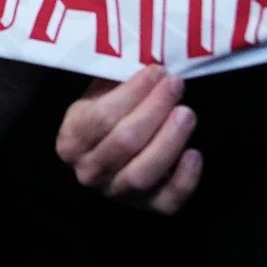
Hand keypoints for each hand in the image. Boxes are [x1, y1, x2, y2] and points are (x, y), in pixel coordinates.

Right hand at [54, 65, 202, 213]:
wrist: (109, 152)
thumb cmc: (108, 113)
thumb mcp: (100, 93)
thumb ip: (116, 81)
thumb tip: (146, 58)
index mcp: (71, 141)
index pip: (100, 118)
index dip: (132, 93)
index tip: (156, 71)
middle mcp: (89, 172)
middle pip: (124, 142)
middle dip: (154, 110)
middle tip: (175, 85)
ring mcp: (118, 193)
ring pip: (143, 173)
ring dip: (169, 140)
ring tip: (186, 113)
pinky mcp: (148, 208)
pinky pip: (167, 201)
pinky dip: (184, 180)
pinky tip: (195, 154)